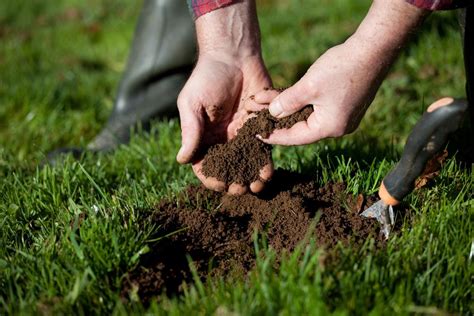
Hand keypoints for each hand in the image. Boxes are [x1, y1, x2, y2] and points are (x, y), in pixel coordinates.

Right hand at [176, 54, 272, 194]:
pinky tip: (268, 170)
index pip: (204, 164)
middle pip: (228, 168)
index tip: (219, 184)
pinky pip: (263, 147)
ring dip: (252, 176)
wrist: (233, 55)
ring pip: (247, 162)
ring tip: (258, 186)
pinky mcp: (259, 125)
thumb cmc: (207, 77)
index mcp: (202, 136)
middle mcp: (222, 138)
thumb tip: (182, 160)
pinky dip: (265, 161)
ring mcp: (241, 133)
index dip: (211, 177)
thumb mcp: (192, 104)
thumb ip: (190, 132)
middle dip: (234, 181)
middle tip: (241, 190)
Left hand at [249, 0, 425, 144]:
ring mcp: (343, 116)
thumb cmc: (341, 68)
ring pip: (307, 116)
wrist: (372, 50)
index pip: (295, 137)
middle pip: (301, 127)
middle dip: (278, 119)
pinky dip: (301, 102)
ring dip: (288, 108)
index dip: (274, 135)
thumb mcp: (308, 87)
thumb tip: (272, 114)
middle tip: (257, 118)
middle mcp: (338, 127)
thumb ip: (287, 102)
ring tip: (267, 102)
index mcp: (330, 128)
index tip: (256, 134)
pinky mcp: (344, 104)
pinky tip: (286, 96)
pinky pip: (317, 108)